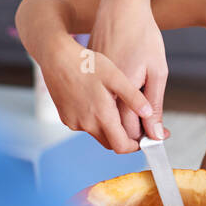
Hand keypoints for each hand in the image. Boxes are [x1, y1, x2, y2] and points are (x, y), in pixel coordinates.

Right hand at [40, 37, 166, 153]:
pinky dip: (95, 120)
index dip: (135, 146)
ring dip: (109, 128)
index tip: (144, 138)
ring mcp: (73, 122)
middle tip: (134, 123)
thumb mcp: (116, 77)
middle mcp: (86, 124)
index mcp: (101, 116)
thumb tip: (148, 114)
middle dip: (124, 138)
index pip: (121, 146)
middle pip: (110, 143)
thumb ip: (133, 97)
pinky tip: (98, 101)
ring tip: (115, 106)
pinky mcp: (66, 118)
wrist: (57, 58)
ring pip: (98, 134)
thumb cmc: (87, 64)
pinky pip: (85, 125)